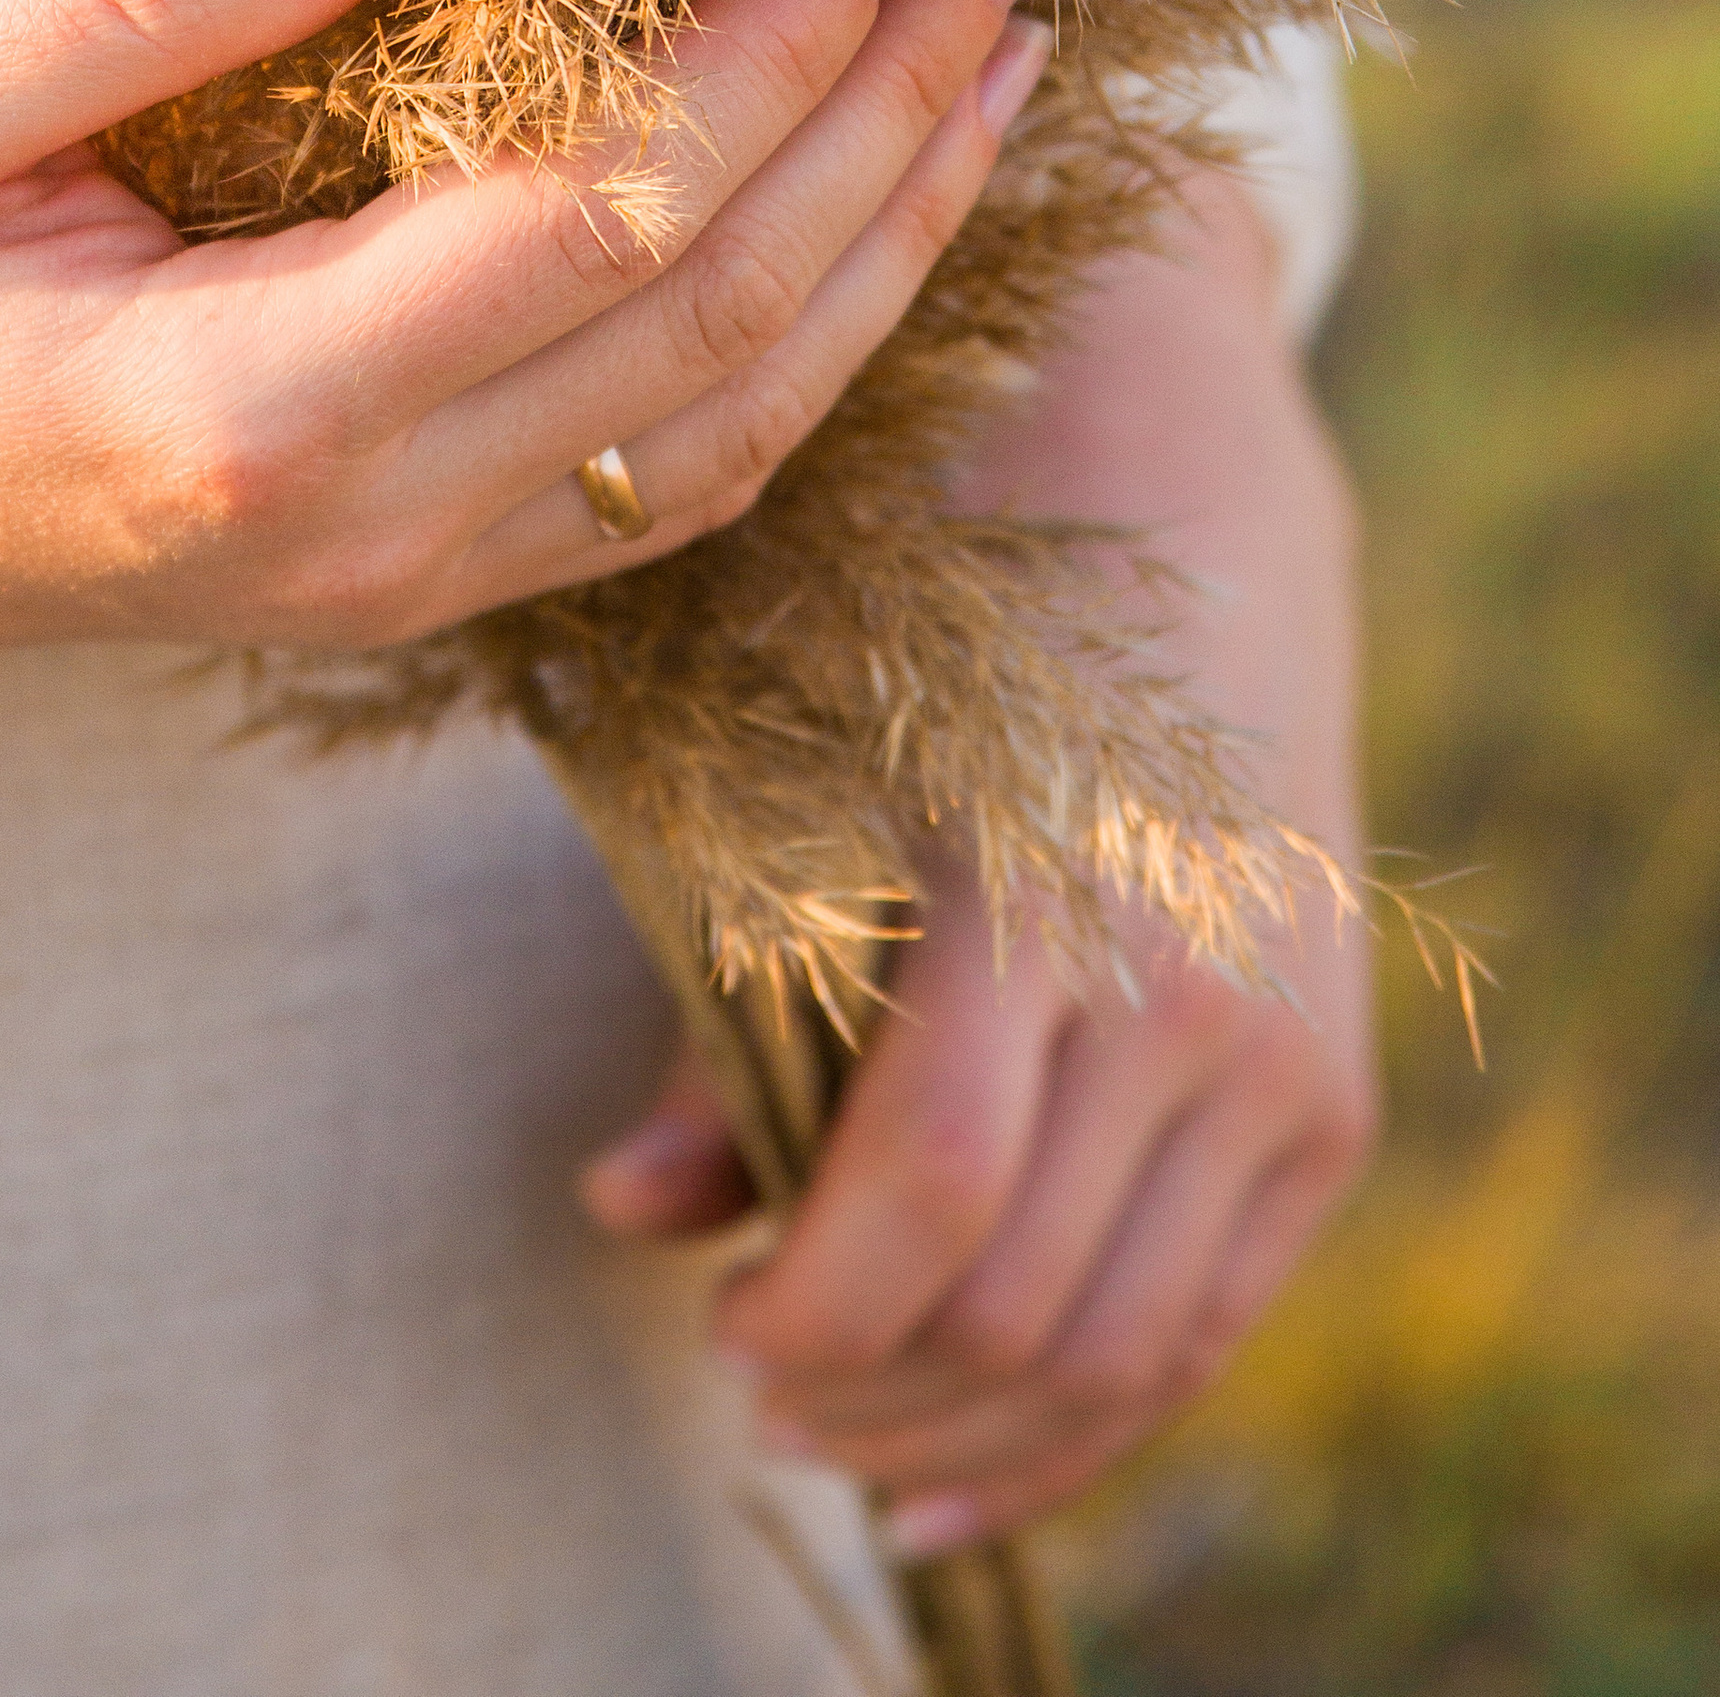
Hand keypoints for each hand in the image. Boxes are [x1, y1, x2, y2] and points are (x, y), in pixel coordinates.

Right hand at [0, 0, 1050, 724]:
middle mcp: (359, 530)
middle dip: (882, 132)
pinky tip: (876, 229)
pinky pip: (674, 484)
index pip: (598, 225)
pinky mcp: (409, 575)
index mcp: (237, 408)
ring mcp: (400, 580)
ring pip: (737, 434)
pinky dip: (814, 352)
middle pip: (718, 334)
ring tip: (1001, 70)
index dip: (763, 65)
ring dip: (891, 245)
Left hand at [578, 188, 1377, 1552]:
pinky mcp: (1329, 1101)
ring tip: (841, 1432)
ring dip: (971, 1433)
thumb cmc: (937, 616)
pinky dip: (1090, 1418)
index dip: (813, 1306)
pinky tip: (966, 1455)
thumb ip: (725, 1009)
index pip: (927, 1187)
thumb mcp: (806, 773)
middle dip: (870, 1390)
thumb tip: (621, 1211)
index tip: (722, 1332)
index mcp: (1039, 888)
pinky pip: (1209, 1322)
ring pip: (1128, 1351)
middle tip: (754, 1384)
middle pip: (1024, 1302)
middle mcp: (1190, 987)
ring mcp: (1280, 1056)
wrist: (1175, 495)